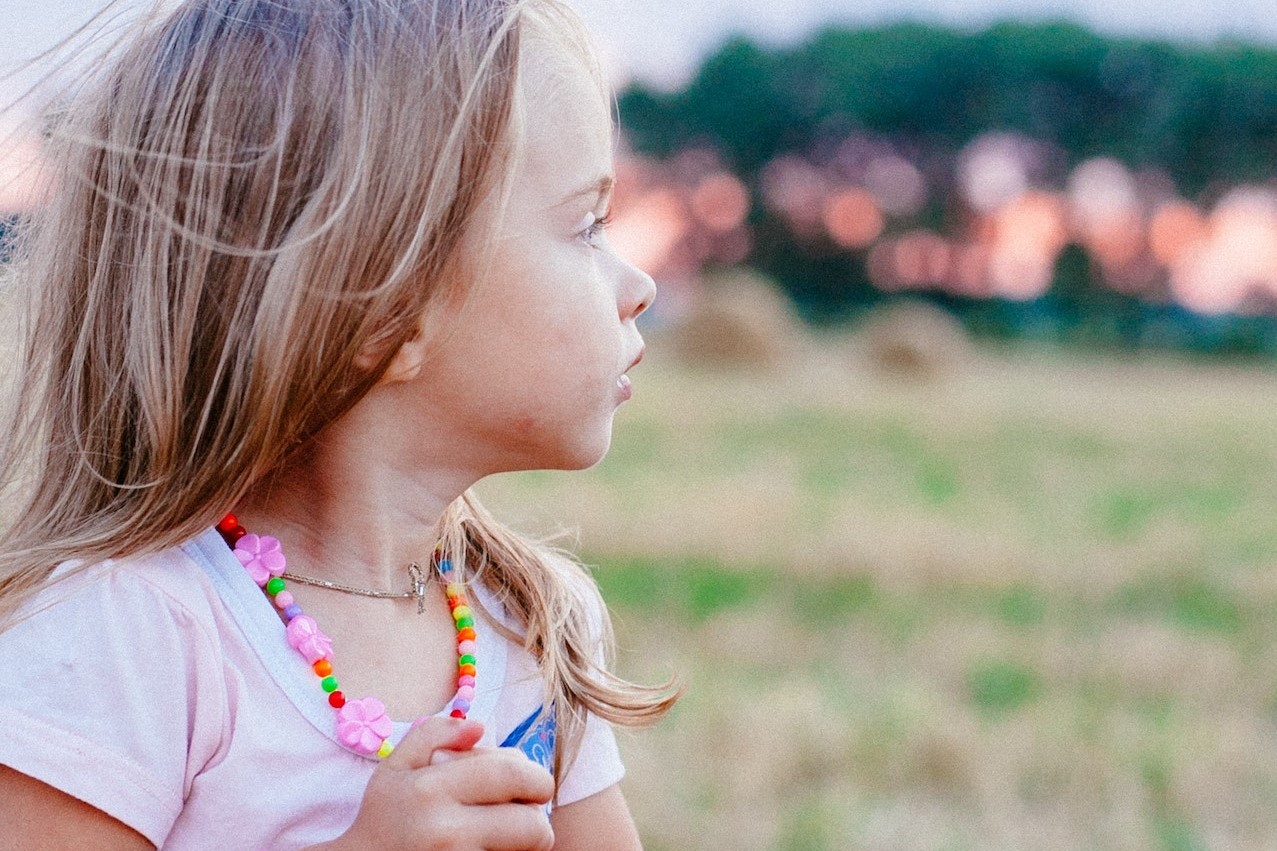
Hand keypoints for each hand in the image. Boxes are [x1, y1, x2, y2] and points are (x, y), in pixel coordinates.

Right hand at [324, 717, 554, 850]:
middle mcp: (444, 830)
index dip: (536, 778)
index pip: (511, 773)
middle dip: (534, 819)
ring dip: (523, 845)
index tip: (534, 787)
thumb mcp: (394, 768)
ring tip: (498, 837)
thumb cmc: (382, 820)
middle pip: (532, 823)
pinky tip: (486, 850)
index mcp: (430, 788)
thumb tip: (479, 726)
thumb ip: (433, 734)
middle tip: (520, 818)